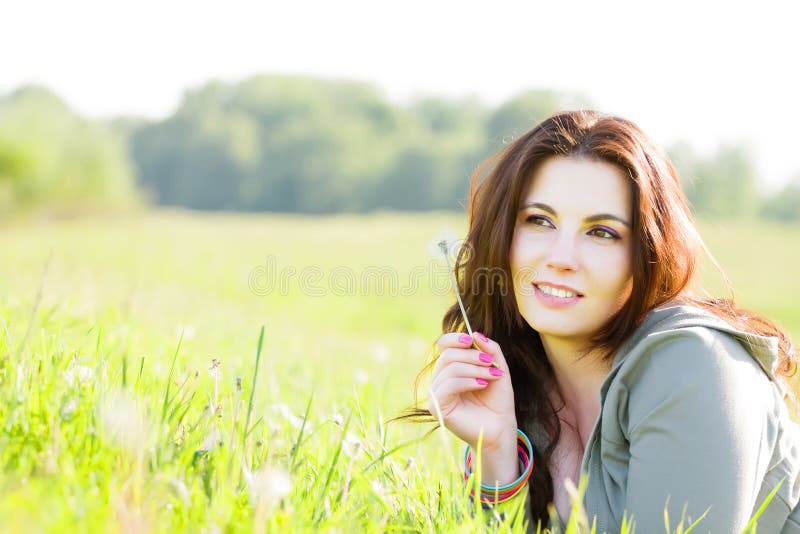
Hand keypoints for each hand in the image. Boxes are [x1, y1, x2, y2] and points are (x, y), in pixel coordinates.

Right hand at [428, 332, 517, 470]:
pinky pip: (448, 385)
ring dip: (475, 369)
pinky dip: (468, 381)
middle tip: (491, 364)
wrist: (501, 427)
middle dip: (472, 357)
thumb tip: (475, 333)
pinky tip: (482, 385)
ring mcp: (436, 393)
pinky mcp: (436, 407)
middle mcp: (440, 379)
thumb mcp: (498, 368)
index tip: (472, 340)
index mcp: (451, 368)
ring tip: (492, 376)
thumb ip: (490, 349)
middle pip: (448, 355)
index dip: (455, 339)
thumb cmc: (497, 400)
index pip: (443, 345)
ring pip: (450, 369)